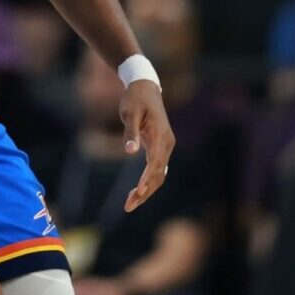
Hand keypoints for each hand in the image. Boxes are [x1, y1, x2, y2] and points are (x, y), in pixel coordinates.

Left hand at [119, 79, 173, 210]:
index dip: (147, 179)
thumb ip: (130, 132)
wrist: (144, 88)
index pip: (156, 163)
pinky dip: (147, 182)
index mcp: (161, 136)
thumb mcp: (129, 113)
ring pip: (158, 174)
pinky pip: (156, 169)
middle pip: (159, 174)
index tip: (138, 192)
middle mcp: (167, 144)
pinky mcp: (159, 147)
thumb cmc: (135, 99)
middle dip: (144, 192)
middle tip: (128, 206)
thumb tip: (129, 151)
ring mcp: (165, 147)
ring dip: (146, 190)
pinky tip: (136, 192)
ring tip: (129, 204)